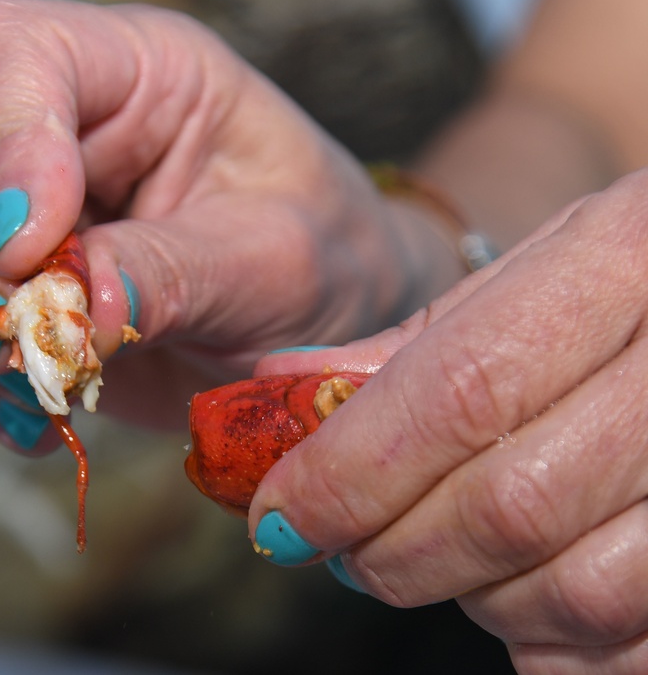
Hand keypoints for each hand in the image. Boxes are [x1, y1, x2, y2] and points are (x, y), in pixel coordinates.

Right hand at [0, 0, 461, 449]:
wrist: (317, 330)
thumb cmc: (323, 262)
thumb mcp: (280, 261)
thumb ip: (179, 271)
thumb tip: (76, 306)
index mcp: (138, 70)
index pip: (10, 52)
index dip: (0, 144)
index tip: (32, 249)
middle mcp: (60, 121)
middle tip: (4, 333)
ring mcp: (15, 201)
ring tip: (39, 395)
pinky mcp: (4, 281)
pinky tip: (34, 418)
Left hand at [250, 169, 647, 673]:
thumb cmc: (624, 277)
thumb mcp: (530, 271)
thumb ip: (413, 340)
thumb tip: (285, 383)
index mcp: (626, 258)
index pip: (459, 393)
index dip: (350, 473)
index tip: (282, 517)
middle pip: (510, 507)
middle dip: (394, 551)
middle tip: (343, 550)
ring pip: (576, 590)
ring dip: (475, 598)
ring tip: (441, 559)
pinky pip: (631, 643)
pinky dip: (548, 640)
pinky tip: (516, 589)